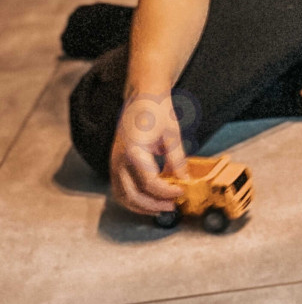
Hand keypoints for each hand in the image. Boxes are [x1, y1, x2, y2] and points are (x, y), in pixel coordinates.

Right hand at [110, 91, 188, 216]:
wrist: (142, 96)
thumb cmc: (157, 111)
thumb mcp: (172, 135)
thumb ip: (177, 160)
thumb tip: (185, 181)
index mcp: (134, 152)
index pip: (150, 182)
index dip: (167, 191)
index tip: (182, 192)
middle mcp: (119, 161)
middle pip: (134, 196)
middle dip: (154, 204)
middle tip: (173, 206)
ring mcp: (114, 164)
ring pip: (124, 197)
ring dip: (142, 207)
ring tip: (162, 207)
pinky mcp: (115, 164)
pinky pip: (120, 190)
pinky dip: (133, 199)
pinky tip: (149, 200)